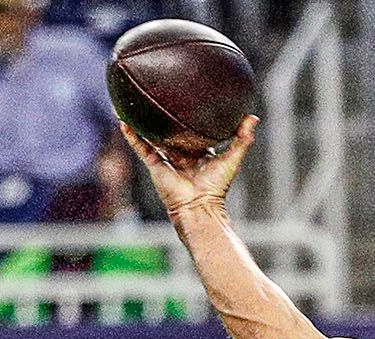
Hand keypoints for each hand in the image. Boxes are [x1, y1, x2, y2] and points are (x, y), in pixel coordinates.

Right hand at [120, 115, 258, 217]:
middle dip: (165, 118)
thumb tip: (252, 117)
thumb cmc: (217, 187)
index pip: (193, 132)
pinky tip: (122, 120)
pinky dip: (131, 135)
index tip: (188, 102)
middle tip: (160, 96)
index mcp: (198, 154)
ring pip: (152, 137)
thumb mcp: (232, 158)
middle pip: (171, 132)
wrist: (198, 205)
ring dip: (142, 123)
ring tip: (134, 105)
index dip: (190, 119)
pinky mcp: (155, 165)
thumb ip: (243, 138)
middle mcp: (181, 155)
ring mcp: (166, 159)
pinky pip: (140, 147)